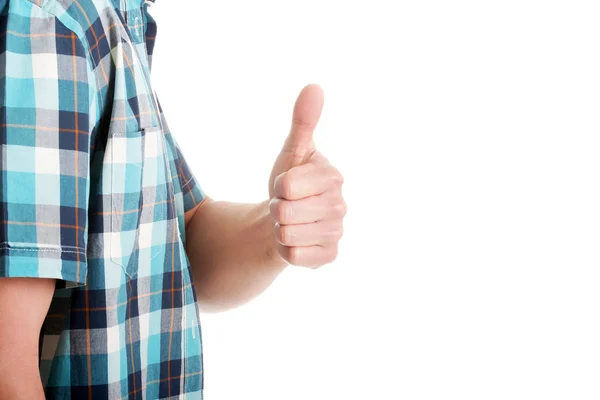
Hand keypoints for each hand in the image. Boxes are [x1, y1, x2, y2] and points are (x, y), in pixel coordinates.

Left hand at [268, 84, 346, 267]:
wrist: (287, 219)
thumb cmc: (290, 183)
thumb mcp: (292, 151)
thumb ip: (303, 121)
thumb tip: (314, 87)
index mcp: (332, 177)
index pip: (287, 185)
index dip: (278, 186)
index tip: (286, 186)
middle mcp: (340, 205)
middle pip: (285, 211)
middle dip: (275, 208)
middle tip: (285, 206)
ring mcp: (336, 233)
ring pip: (287, 234)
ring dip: (279, 229)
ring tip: (290, 222)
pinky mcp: (329, 256)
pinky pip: (293, 256)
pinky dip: (284, 250)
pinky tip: (294, 241)